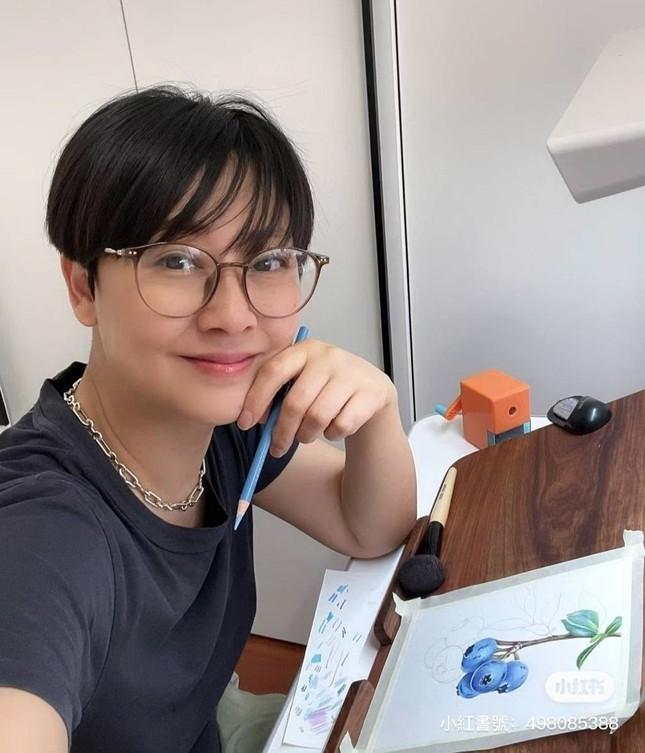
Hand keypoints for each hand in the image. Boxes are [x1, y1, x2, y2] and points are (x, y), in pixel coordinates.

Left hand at [236, 340, 397, 456]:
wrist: (371, 389)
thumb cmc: (326, 388)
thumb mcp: (301, 381)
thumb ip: (277, 394)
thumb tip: (252, 419)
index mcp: (304, 349)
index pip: (273, 371)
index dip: (256, 400)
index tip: (245, 423)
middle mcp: (328, 356)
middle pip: (295, 402)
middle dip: (281, 431)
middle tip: (275, 448)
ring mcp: (351, 374)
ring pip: (317, 417)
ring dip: (306, 435)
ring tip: (306, 436)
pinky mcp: (370, 393)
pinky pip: (341, 425)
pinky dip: (332, 435)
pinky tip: (332, 429)